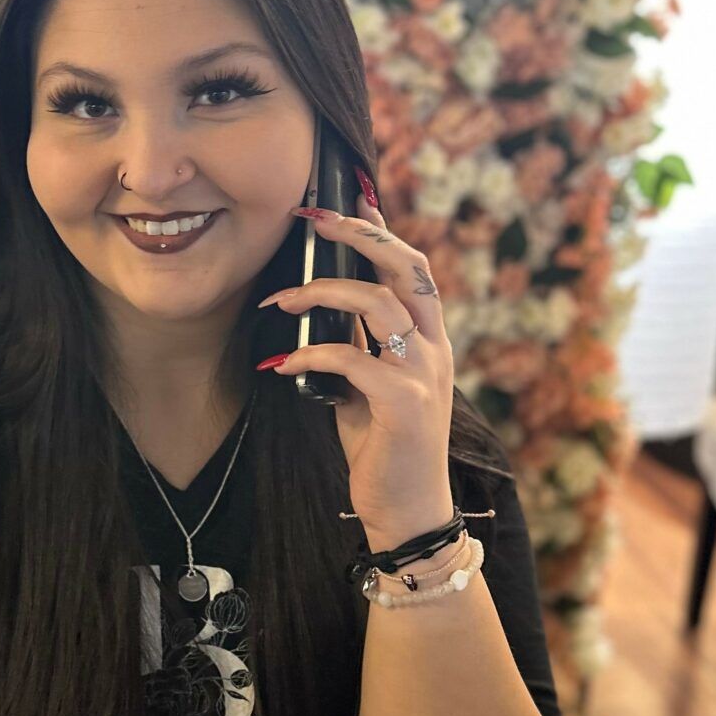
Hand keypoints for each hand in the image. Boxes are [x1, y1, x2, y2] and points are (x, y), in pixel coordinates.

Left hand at [257, 193, 454, 551]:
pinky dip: (311, 355)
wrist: (407, 512)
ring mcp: (424, 374)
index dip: (378, 231)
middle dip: (360, 235)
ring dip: (323, 293)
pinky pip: (354, 360)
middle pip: (407, 267)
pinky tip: (281, 366)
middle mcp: (434, 348)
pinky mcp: (405, 404)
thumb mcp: (366, 388)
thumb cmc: (383, 449)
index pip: (410, 268)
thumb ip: (356, 348)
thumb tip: (316, 314)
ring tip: (281, 302)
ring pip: (379, 303)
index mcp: (428, 339)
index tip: (343, 203)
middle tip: (314, 219)